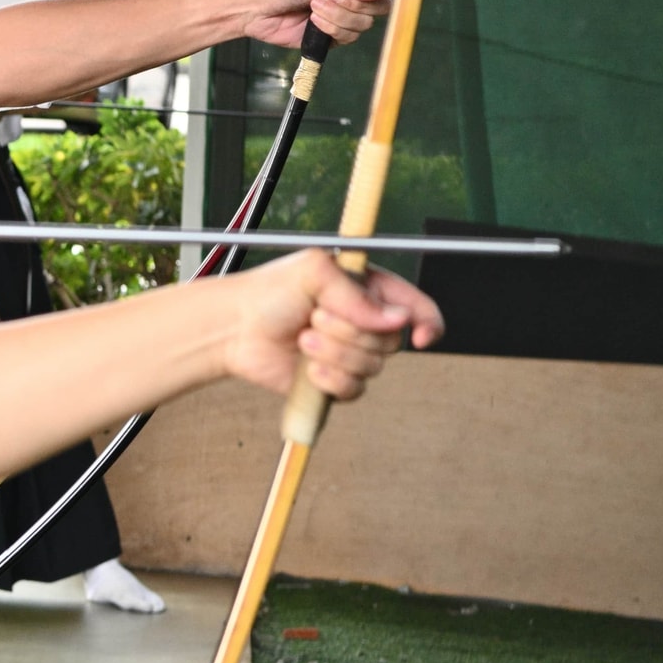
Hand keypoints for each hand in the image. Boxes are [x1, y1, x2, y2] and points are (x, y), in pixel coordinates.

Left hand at [198, 0, 381, 49]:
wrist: (254, 9)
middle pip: (380, 2)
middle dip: (354, 2)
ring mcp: (344, 10)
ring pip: (365, 22)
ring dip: (338, 16)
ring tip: (313, 6)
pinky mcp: (335, 30)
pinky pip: (350, 36)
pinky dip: (332, 30)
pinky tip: (313, 21)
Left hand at [211, 251, 440, 399]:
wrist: (235, 329)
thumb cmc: (269, 293)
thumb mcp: (314, 272)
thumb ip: (357, 294)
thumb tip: (396, 319)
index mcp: (369, 290)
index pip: (416, 307)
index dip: (427, 322)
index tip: (420, 335)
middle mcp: (364, 323)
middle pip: (391, 341)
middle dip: (351, 332)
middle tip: (316, 317)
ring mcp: (350, 354)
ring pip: (371, 367)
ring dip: (334, 353)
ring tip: (303, 338)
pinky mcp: (334, 381)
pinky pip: (353, 389)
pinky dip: (330, 379)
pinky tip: (308, 368)